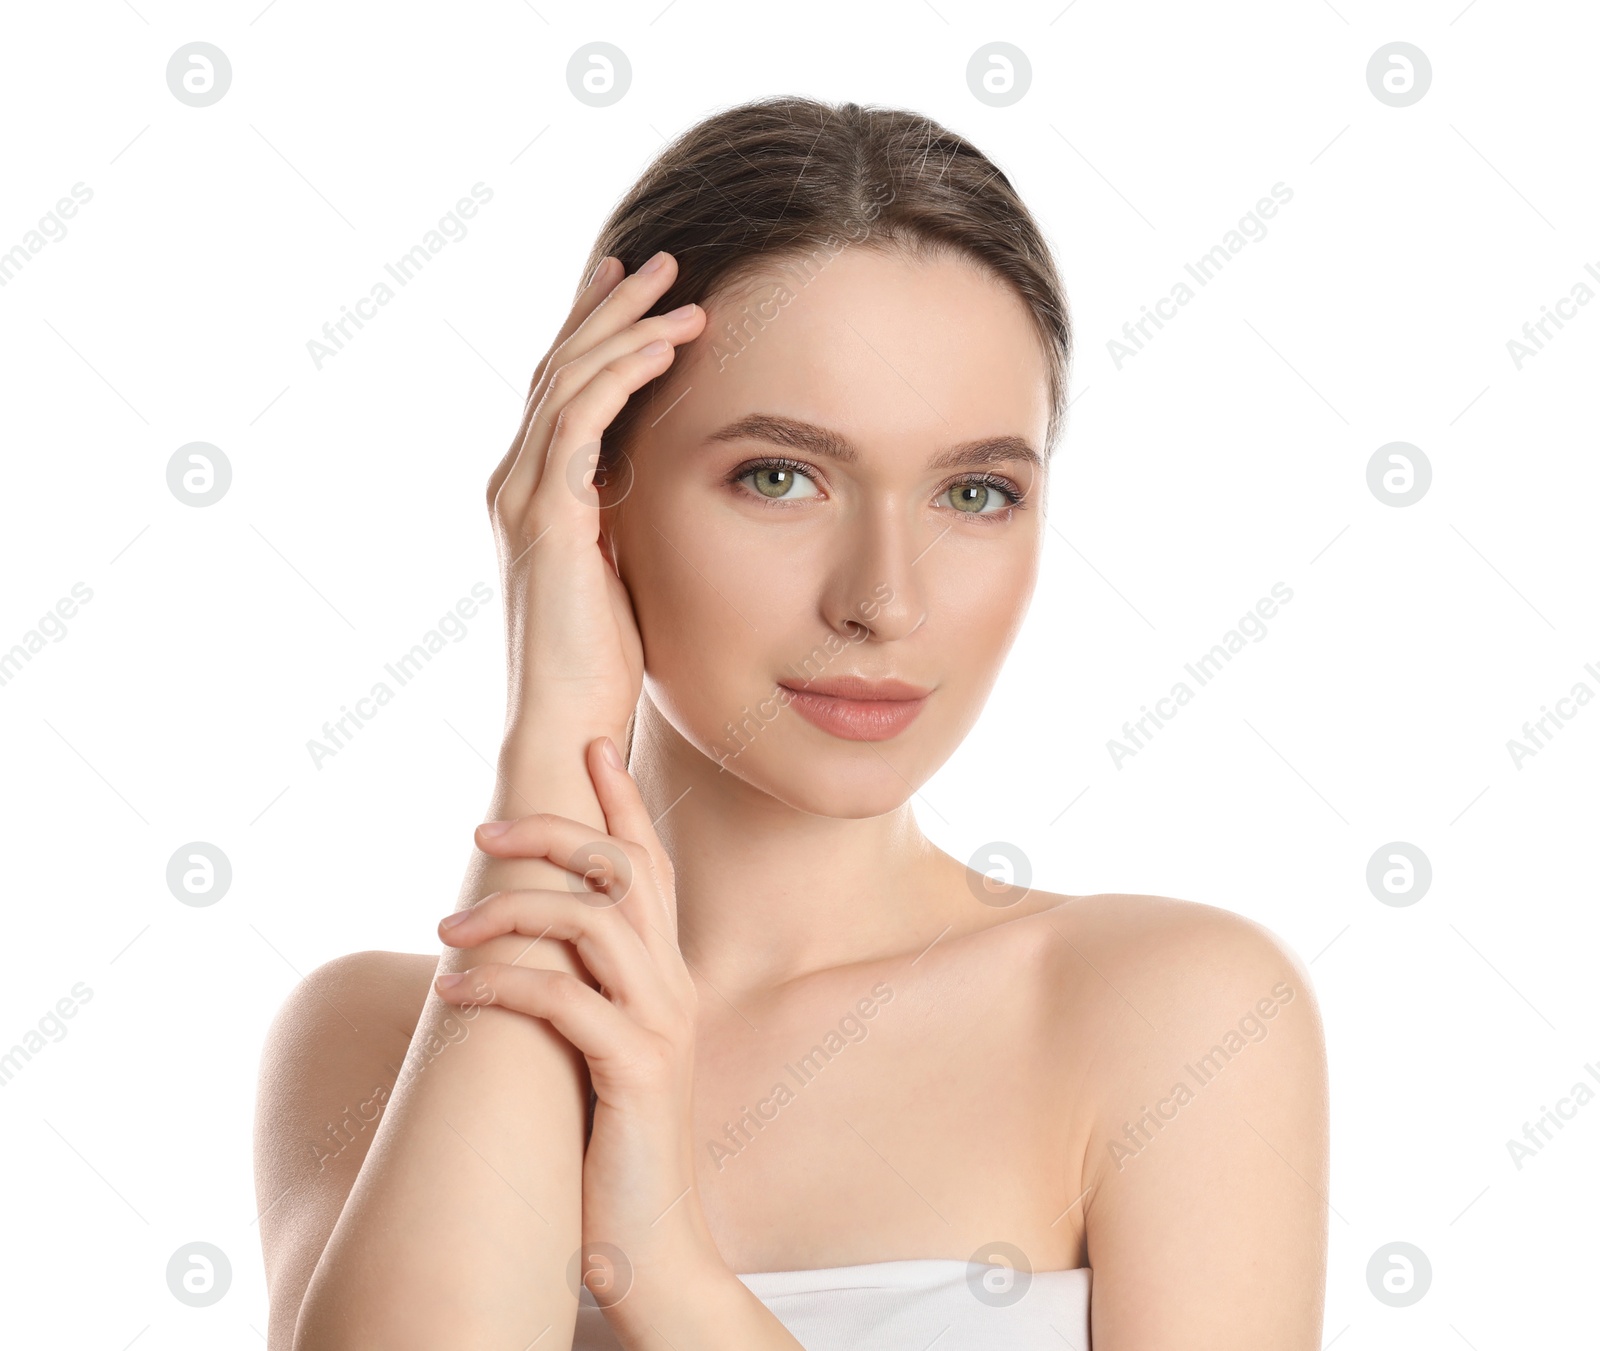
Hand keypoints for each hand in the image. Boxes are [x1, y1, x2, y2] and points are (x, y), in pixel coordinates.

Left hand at [432, 735, 722, 1316]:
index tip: (587, 744)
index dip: (621, 801)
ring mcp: (661, 1023)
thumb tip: (517, 943)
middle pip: (623, 869)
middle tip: (482, 826)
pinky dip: (500, 982)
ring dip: (510, 909)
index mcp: (667, 975)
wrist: (655, 1242)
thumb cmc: (614, 1146)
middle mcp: (674, 984)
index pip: (652, 864)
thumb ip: (584, 992)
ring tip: (446, 928)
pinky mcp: (636, 1068)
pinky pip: (562, 998)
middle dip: (554, 830)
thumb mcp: (603, 1051)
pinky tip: (452, 989)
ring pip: (592, 920)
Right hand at [484, 252, 707, 741]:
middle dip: (608, 306)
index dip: (593, 332)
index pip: (560, 389)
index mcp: (531, 492)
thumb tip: (648, 486)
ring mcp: (523, 495)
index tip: (634, 287)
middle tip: (658, 258)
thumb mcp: (615, 570)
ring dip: (626, 326)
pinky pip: (582, 421)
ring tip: (680, 287)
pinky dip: (623, 374)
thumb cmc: (600, 665)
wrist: (567, 723)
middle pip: (559, 366)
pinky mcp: (547, 516)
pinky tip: (667, 343)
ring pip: (570, 379)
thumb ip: (618, 519)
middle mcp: (515, 481)